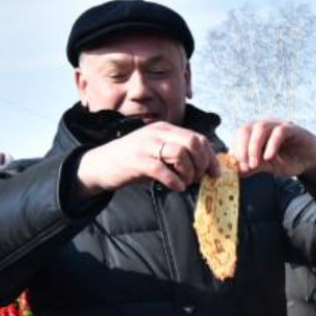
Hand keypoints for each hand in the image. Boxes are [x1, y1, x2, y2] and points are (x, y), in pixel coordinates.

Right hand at [76, 122, 221, 195]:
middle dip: (202, 164)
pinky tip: (176, 187)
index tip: (214, 173)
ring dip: (188, 172)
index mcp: (166, 129)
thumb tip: (206, 168)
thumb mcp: (159, 153)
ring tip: (185, 182)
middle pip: (193, 143)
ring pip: (180, 154)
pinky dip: (174, 180)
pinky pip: (162, 169)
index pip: (198, 138)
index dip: (210, 157)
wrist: (101, 164)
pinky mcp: (136, 160)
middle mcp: (157, 133)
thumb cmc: (135, 162)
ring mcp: (146, 145)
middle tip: (198, 179)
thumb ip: (180, 155)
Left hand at [232, 120, 315, 187]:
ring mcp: (278, 125)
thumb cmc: (290, 160)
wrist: (312, 160)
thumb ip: (254, 167)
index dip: (235, 150)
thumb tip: (237, 171)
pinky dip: (272, 145)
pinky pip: (280, 132)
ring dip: (254, 147)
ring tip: (255, 164)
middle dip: (242, 149)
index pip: (239, 136)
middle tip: (245, 166)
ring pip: (260, 128)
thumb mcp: (270, 166)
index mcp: (255, 133)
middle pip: (246, 130)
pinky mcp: (292, 128)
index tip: (236, 168)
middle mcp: (265, 126)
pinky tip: (270, 158)